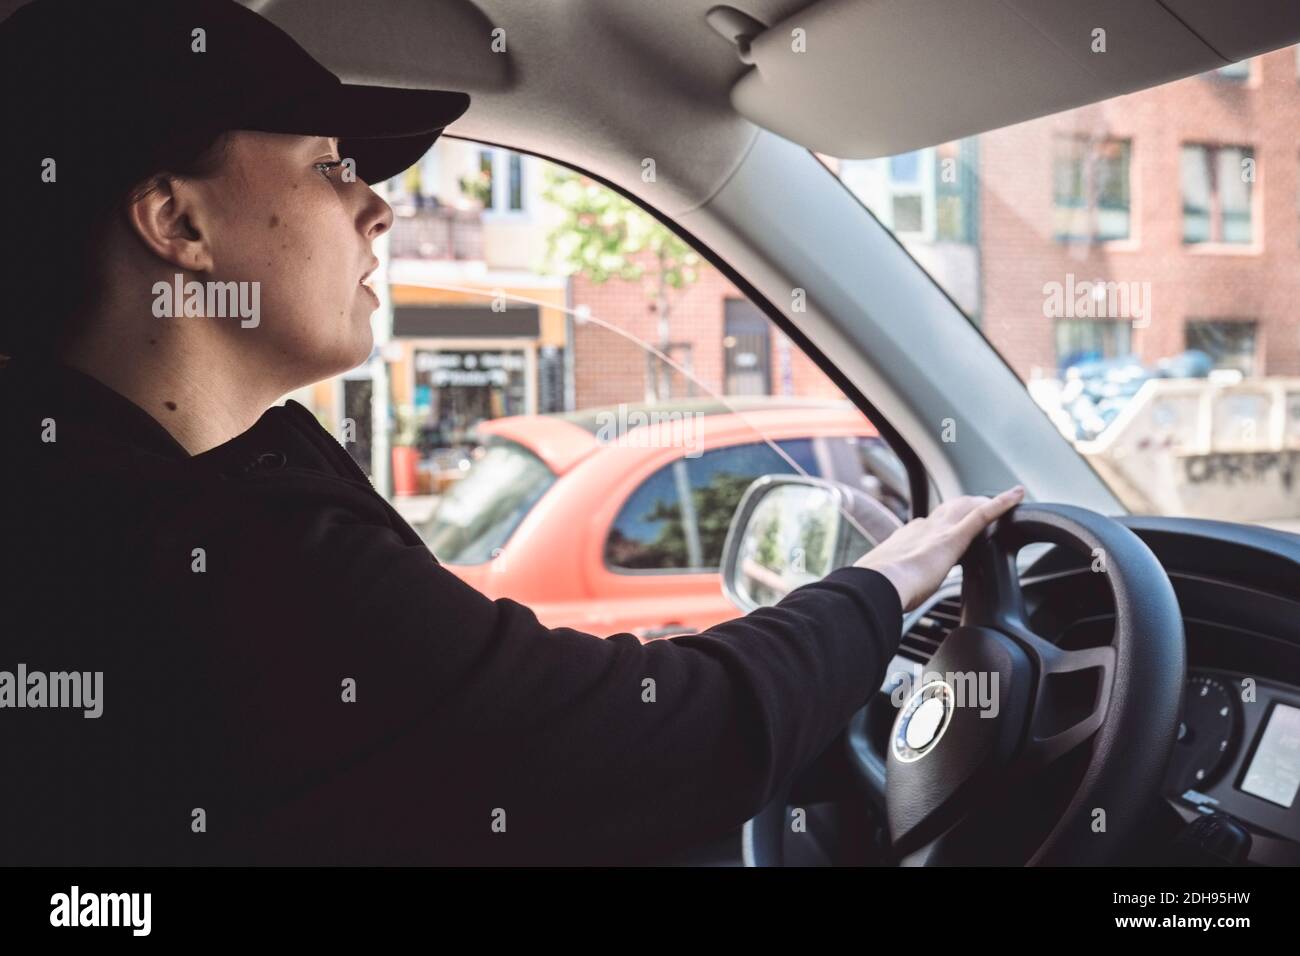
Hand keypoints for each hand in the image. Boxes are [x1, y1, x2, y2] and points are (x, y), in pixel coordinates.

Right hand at [854, 486, 1024, 611]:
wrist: (877, 584)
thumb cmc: (878, 590)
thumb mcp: (886, 586)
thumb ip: (892, 588)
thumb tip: (884, 601)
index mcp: (904, 540)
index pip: (925, 527)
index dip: (936, 526)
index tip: (942, 532)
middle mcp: (921, 529)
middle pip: (947, 511)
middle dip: (963, 508)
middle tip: (978, 510)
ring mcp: (939, 531)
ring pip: (966, 507)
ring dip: (982, 503)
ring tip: (1002, 502)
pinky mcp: (954, 538)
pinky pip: (983, 515)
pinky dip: (1002, 503)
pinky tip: (1017, 494)